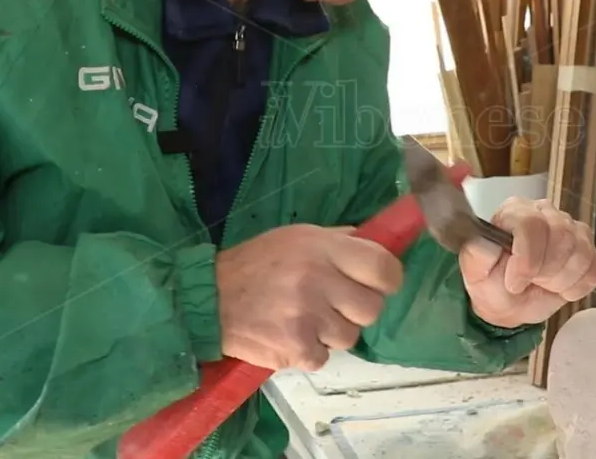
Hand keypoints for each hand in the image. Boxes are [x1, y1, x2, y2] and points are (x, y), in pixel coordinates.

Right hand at [215, 224, 402, 370]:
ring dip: (332, 332)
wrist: (208, 300)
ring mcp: (308, 318)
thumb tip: (374, 244)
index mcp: (323, 248)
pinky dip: (310, 352)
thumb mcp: (296, 237)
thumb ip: (337, 240)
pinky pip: (324, 358)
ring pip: (350, 337)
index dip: (388, 280)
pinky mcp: (295, 349)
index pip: (384, 269)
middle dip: (358, 309)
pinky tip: (291, 336)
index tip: (379, 284)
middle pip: (372, 309)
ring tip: (306, 319)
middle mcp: (319, 281)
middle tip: (335, 304)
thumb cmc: (255, 264)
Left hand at [459, 197, 595, 327]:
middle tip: (529, 282)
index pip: (531, 224)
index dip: (527, 260)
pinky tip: (559, 287)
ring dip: (560, 280)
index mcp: (515, 211)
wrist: (510, 304)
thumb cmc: (492, 284)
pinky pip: (594, 268)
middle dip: (544, 272)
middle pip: (561, 237)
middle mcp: (545, 212)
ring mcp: (571, 228)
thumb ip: (478, 254)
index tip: (514, 283)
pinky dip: (576, 286)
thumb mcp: (475, 273)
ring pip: (581, 253)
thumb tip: (486, 242)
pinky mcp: (588, 248)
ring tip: (542, 283)